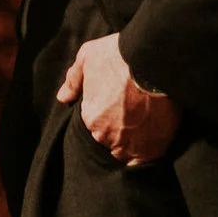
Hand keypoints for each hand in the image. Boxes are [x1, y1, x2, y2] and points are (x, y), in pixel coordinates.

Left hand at [58, 34, 180, 165]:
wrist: (154, 59)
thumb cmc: (119, 56)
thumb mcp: (87, 58)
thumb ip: (74, 80)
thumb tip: (62, 97)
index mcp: (91, 118)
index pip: (93, 125)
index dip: (104, 115)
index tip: (115, 105)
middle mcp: (107, 136)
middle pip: (109, 140)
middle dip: (117, 129)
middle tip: (131, 112)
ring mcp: (131, 145)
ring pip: (127, 152)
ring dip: (132, 142)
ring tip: (143, 123)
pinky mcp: (154, 148)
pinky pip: (146, 160)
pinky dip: (147, 151)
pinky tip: (152, 137)